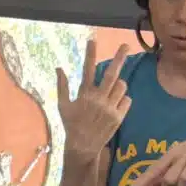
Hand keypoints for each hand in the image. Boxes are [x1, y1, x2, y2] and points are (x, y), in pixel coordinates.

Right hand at [55, 42, 131, 157]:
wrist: (82, 146)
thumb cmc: (71, 124)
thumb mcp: (62, 105)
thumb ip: (62, 86)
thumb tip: (58, 68)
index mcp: (84, 94)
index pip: (87, 68)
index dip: (90, 53)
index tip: (92, 40)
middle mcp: (98, 99)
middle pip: (111, 73)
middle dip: (119, 58)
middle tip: (126, 46)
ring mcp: (109, 108)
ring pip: (122, 86)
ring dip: (119, 85)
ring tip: (112, 91)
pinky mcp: (118, 117)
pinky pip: (127, 100)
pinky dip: (123, 99)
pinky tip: (115, 105)